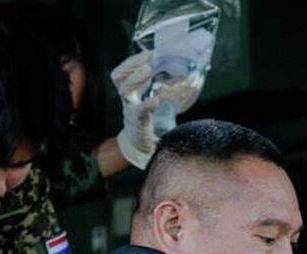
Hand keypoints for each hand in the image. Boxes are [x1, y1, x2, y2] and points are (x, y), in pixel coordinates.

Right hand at [110, 53, 162, 168]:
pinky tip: (156, 99)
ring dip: (137, 78)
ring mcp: (130, 111)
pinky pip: (139, 112)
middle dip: (131, 65)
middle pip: (119, 77)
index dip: (132, 61)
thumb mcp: (157, 101)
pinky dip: (147, 104)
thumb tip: (187, 72)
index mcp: (131, 92)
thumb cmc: (153, 122)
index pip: (122, 71)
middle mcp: (127, 99)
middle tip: (148, 58)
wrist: (147, 148)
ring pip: (124, 90)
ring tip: (149, 69)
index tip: (149, 53)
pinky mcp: (138, 124)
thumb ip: (166, 88)